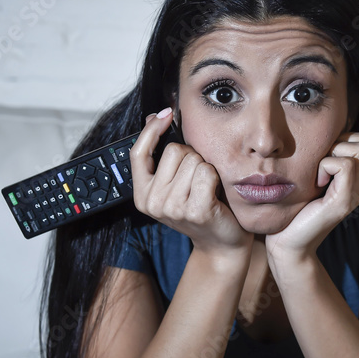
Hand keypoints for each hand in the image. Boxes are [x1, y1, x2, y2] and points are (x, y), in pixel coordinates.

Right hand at [130, 109, 252, 259]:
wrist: (221, 243)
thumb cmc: (200, 208)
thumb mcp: (175, 183)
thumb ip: (161, 154)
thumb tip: (154, 117)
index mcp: (142, 195)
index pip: (138, 153)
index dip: (151, 130)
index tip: (166, 114)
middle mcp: (152, 202)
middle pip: (174, 151)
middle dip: (191, 156)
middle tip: (197, 180)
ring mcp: (173, 208)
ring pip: (193, 160)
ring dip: (205, 168)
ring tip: (206, 189)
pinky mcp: (196, 210)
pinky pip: (207, 172)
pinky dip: (215, 178)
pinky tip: (215, 195)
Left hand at [265, 131, 358, 262]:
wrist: (288, 242)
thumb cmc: (295, 207)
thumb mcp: (313, 174)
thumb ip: (326, 156)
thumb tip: (325, 131)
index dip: (348, 137)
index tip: (326, 156)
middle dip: (343, 142)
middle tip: (323, 163)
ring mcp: (358, 193)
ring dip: (333, 154)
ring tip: (319, 175)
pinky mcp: (345, 201)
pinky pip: (345, 165)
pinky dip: (326, 167)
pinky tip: (317, 183)